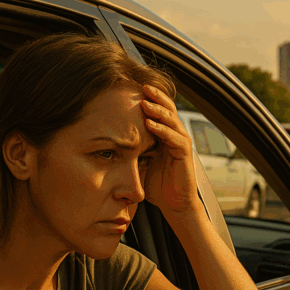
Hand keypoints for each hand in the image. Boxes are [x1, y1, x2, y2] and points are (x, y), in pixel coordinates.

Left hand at [139, 84, 198, 215]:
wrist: (174, 205)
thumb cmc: (156, 184)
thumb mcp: (136, 162)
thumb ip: (128, 149)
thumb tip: (105, 140)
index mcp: (164, 135)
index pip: (158, 110)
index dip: (149, 98)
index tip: (131, 88)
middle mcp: (174, 135)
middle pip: (168, 109)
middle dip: (155, 96)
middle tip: (142, 85)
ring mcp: (181, 144)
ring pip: (172, 120)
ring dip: (158, 110)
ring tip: (145, 101)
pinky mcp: (185, 155)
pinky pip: (175, 139)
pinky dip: (163, 130)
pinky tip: (150, 124)